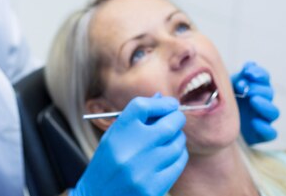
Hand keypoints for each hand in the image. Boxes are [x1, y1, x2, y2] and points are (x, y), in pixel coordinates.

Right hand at [71, 95, 187, 195]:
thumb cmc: (106, 164)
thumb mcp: (113, 138)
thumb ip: (135, 119)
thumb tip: (161, 98)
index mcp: (116, 133)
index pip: (143, 106)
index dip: (161, 103)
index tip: (170, 103)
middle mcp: (129, 149)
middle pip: (167, 124)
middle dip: (176, 119)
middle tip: (177, 119)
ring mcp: (142, 170)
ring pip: (176, 145)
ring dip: (178, 139)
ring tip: (171, 140)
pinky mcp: (152, 187)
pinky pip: (177, 165)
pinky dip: (179, 157)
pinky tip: (171, 156)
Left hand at [231, 61, 279, 144]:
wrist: (214, 125)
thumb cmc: (223, 102)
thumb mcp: (227, 87)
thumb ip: (239, 77)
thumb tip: (251, 65)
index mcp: (253, 88)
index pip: (263, 78)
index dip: (259, 74)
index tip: (248, 72)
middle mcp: (261, 102)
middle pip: (269, 93)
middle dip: (258, 88)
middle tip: (245, 87)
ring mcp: (262, 118)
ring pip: (274, 112)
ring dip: (265, 105)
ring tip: (253, 100)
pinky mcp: (260, 134)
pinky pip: (270, 133)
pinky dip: (265, 127)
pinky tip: (254, 122)